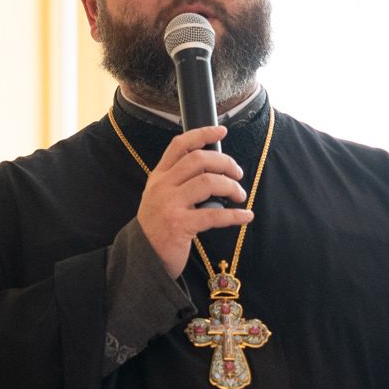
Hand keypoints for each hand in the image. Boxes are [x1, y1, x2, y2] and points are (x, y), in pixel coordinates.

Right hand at [137, 125, 254, 278]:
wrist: (142, 258)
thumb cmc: (158, 227)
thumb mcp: (160, 198)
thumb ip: (179, 182)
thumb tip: (214, 170)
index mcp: (158, 177)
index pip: (180, 145)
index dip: (202, 133)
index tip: (221, 130)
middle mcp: (162, 186)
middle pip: (199, 160)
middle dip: (225, 163)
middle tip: (238, 174)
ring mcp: (169, 205)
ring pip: (208, 182)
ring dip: (231, 187)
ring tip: (240, 196)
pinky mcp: (180, 225)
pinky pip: (215, 214)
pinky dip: (235, 215)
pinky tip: (246, 216)